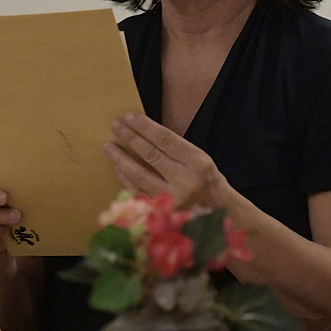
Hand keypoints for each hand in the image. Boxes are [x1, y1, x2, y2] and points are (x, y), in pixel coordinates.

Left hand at [104, 112, 226, 207]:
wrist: (222, 214)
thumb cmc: (208, 182)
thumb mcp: (200, 160)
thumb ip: (176, 150)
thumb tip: (144, 133)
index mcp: (197, 163)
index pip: (165, 139)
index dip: (145, 127)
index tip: (129, 117)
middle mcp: (185, 180)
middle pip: (150, 154)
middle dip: (130, 138)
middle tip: (115, 126)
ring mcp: (172, 198)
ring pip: (139, 175)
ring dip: (121, 159)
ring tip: (109, 147)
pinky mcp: (162, 212)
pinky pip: (137, 191)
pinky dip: (125, 178)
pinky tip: (118, 167)